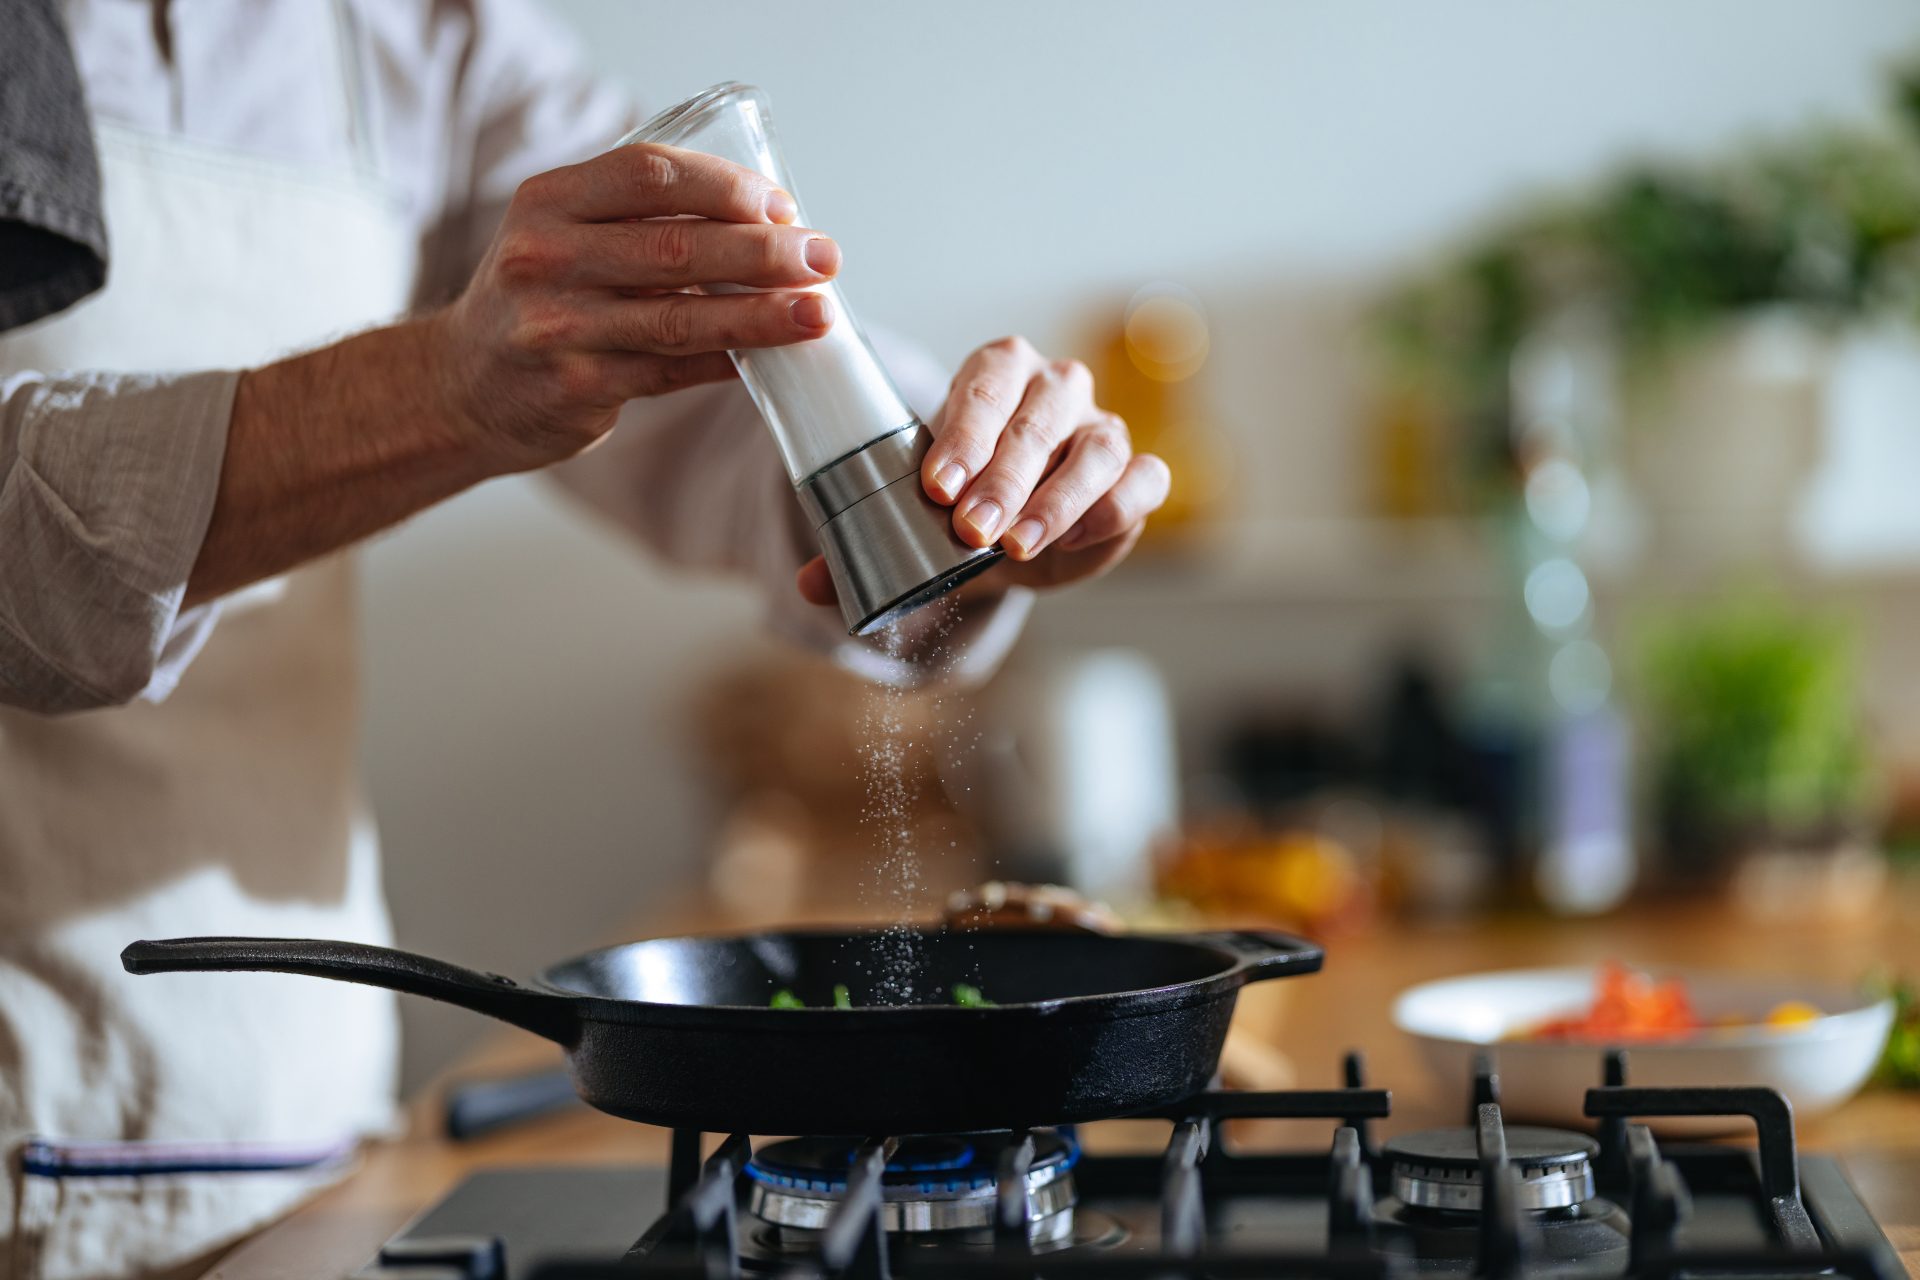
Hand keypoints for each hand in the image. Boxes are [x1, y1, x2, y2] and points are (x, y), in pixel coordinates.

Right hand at [434, 143, 840, 471]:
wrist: (463, 386)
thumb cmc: (540, 300)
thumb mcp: (562, 235)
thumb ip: (638, 220)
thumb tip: (765, 223)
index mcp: (548, 202)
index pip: (650, 174)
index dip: (725, 188)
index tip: (782, 205)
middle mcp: (546, 257)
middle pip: (675, 247)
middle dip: (763, 252)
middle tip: (824, 257)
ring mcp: (558, 326)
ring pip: (680, 317)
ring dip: (761, 315)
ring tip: (817, 313)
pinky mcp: (576, 386)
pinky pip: (671, 370)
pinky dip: (726, 362)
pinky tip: (768, 357)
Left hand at [796, 336, 1169, 605]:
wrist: (1014, 534)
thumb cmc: (963, 506)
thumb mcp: (913, 521)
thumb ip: (862, 547)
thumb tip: (810, 584)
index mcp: (997, 373)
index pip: (986, 384)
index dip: (964, 433)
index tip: (936, 487)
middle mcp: (1055, 389)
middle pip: (1038, 418)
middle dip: (1004, 477)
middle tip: (970, 530)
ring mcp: (1102, 428)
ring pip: (1096, 448)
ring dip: (1056, 500)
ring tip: (1017, 547)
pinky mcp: (1137, 474)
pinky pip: (1143, 479)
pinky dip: (1114, 508)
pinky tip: (1074, 541)